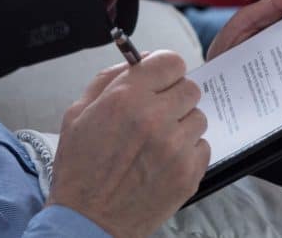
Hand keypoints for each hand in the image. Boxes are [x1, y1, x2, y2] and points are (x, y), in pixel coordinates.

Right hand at [47, 51, 208, 237]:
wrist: (87, 222)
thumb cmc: (80, 169)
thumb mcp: (78, 113)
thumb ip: (110, 78)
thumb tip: (141, 60)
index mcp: (126, 98)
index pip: (171, 61)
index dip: (165, 69)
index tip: (160, 79)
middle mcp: (154, 118)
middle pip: (190, 87)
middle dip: (174, 97)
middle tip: (157, 113)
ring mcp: (175, 148)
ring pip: (198, 117)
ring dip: (182, 125)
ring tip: (157, 142)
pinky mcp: (188, 174)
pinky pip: (203, 146)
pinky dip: (187, 151)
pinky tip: (164, 161)